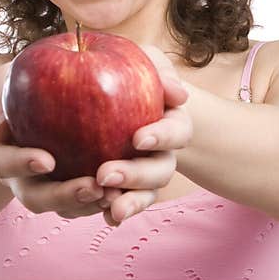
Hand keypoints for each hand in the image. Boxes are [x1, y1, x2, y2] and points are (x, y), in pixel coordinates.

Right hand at [0, 62, 109, 218]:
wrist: (36, 102)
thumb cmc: (18, 85)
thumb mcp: (5, 79)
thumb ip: (2, 88)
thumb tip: (1, 122)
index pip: (2, 164)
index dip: (21, 164)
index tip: (47, 160)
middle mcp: (21, 178)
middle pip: (36, 198)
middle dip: (64, 195)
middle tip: (93, 187)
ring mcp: (48, 188)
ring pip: (65, 207)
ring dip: (90, 204)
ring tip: (116, 194)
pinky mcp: (75, 189)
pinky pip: (89, 203)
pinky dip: (106, 201)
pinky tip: (128, 192)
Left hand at [95, 44, 192, 226]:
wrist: (123, 100)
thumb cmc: (137, 74)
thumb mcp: (148, 63)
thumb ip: (160, 70)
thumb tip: (176, 92)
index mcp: (173, 124)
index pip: (177, 132)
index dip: (162, 137)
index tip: (138, 138)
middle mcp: (164, 154)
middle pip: (160, 171)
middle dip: (136, 175)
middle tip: (106, 173)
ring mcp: (145, 176)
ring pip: (144, 194)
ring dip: (129, 201)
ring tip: (108, 206)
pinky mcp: (124, 188)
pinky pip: (123, 205)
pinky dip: (115, 212)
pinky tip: (102, 216)